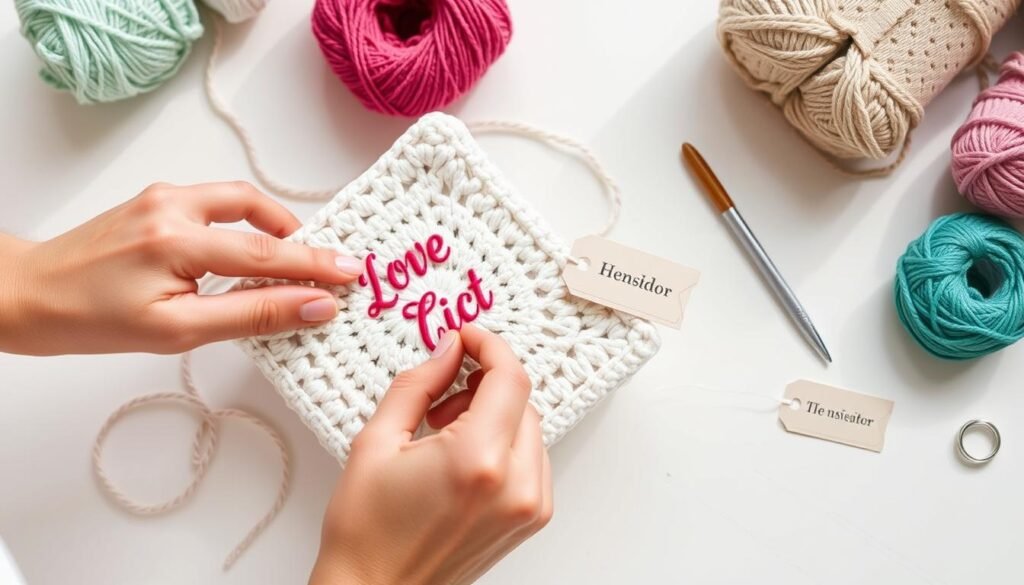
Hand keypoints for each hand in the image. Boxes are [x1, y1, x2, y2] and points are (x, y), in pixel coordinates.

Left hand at [0, 182, 362, 354]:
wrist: (27, 295)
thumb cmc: (88, 319)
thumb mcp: (177, 331)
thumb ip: (251, 313)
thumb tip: (311, 306)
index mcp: (175, 239)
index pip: (265, 252)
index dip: (314, 266)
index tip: (352, 276)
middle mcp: (171, 206)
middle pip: (256, 213)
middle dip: (300, 239)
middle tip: (331, 265)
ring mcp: (161, 198)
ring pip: (237, 201)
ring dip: (272, 226)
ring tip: (296, 257)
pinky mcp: (154, 200)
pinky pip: (215, 204)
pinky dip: (243, 224)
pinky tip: (251, 249)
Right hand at [310, 325, 551, 584]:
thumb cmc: (366, 532)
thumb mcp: (376, 441)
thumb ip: (420, 384)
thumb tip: (448, 350)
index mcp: (478, 460)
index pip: (509, 377)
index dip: (489, 345)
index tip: (467, 337)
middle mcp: (516, 485)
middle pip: (523, 400)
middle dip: (485, 381)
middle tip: (443, 391)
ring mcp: (530, 507)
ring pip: (529, 427)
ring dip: (494, 413)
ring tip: (445, 428)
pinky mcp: (531, 520)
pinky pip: (532, 459)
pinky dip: (504, 442)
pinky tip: (462, 453)